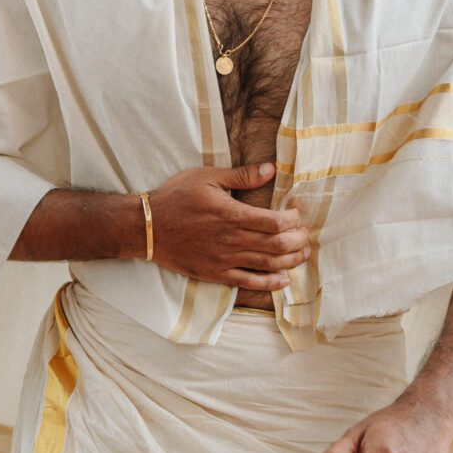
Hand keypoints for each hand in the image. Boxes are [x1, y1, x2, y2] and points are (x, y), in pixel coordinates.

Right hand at [148, 163, 308, 291]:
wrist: (146, 227)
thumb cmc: (176, 198)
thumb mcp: (206, 178)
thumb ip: (241, 176)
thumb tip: (271, 169)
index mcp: (231, 214)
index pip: (274, 221)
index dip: (293, 219)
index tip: (297, 212)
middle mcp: (231, 240)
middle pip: (277, 245)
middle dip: (298, 240)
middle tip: (305, 234)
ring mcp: (225, 259)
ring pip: (268, 264)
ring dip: (291, 261)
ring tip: (303, 254)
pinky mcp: (216, 273)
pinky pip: (248, 282)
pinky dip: (269, 283)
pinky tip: (283, 280)